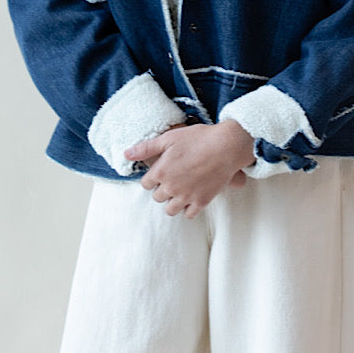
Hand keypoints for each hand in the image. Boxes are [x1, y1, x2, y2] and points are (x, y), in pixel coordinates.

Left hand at [123, 120, 255, 217]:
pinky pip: (189, 214)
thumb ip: (146, 148)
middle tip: (172, 180)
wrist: (227, 146)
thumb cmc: (198, 138)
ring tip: (179, 193)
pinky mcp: (201, 201)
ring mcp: (186, 196)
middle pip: (157, 197)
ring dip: (172, 202)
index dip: (152, 178)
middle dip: (162, 189)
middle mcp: (171, 187)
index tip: (160, 173)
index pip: (146, 184)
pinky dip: (188, 209)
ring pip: (170, 210)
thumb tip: (126, 154)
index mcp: (160, 172)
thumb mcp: (169, 138)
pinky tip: (191, 199)